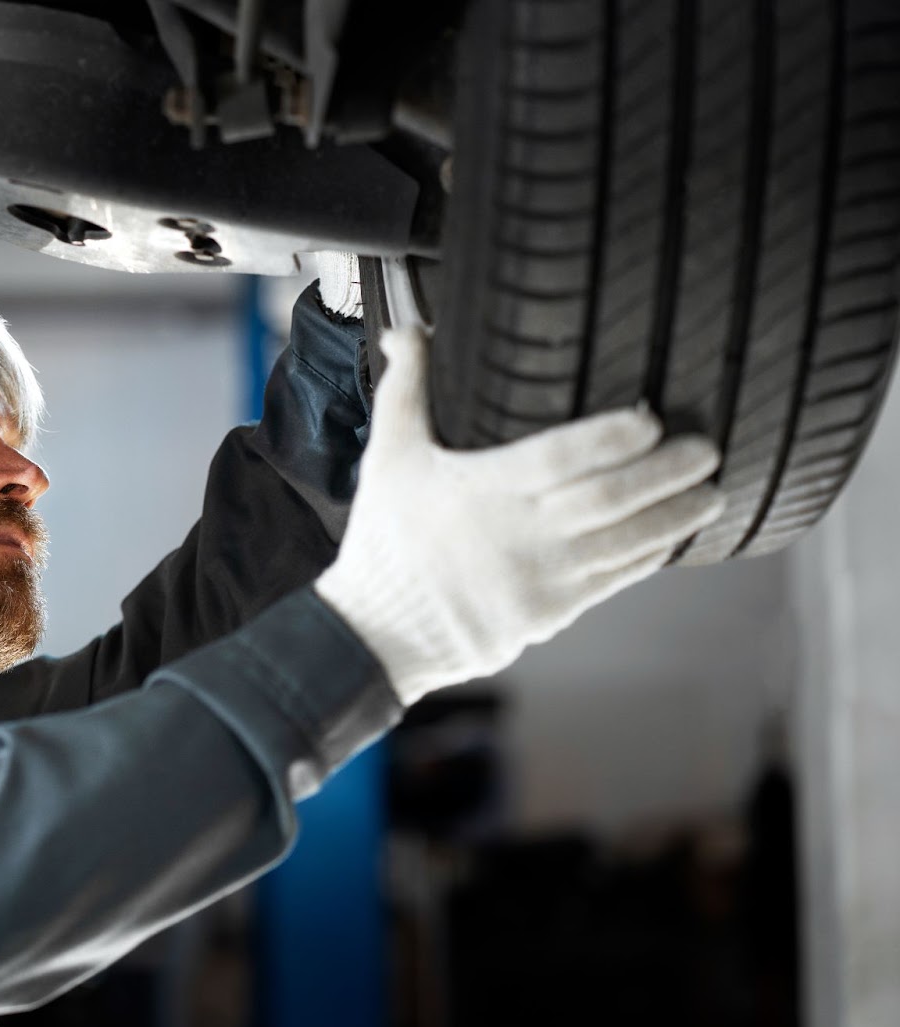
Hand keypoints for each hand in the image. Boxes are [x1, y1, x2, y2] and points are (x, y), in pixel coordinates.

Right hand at [315, 327, 724, 705]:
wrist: (380, 630)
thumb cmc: (386, 538)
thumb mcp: (387, 458)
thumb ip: (405, 389)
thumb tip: (410, 331)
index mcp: (477, 490)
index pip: (557, 459)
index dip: (610, 439)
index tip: (650, 420)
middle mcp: (515, 536)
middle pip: (608, 500)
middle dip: (667, 474)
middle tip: (706, 449)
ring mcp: (538, 579)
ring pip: (624, 544)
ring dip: (675, 516)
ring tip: (711, 492)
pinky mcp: (549, 612)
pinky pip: (613, 580)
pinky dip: (650, 555)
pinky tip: (672, 534)